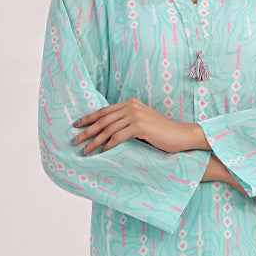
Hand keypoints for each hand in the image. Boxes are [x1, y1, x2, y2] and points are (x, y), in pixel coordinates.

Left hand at [71, 101, 202, 155]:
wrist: (180, 135)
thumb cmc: (161, 133)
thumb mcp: (142, 124)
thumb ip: (127, 122)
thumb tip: (107, 132)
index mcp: (130, 103)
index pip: (104, 111)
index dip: (88, 118)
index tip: (76, 125)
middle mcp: (131, 106)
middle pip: (103, 119)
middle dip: (87, 130)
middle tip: (75, 140)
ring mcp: (136, 115)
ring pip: (108, 129)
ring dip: (94, 141)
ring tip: (85, 150)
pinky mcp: (140, 126)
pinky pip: (119, 136)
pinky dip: (108, 144)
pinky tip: (101, 151)